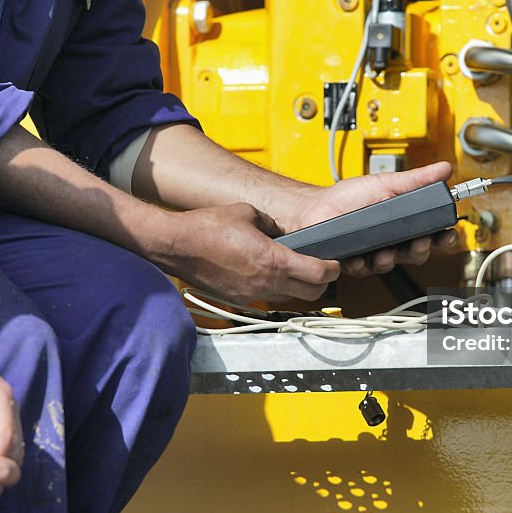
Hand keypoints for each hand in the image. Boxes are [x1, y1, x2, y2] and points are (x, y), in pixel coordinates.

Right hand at [155, 203, 340, 302]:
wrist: (177, 246)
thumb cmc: (208, 227)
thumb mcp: (248, 213)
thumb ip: (272, 224)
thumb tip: (281, 231)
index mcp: (273, 261)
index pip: (318, 274)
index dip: (332, 269)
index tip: (334, 264)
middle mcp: (266, 282)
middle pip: (311, 293)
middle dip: (321, 283)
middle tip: (321, 270)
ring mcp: (252, 294)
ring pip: (290, 298)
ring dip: (298, 288)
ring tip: (296, 271)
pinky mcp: (238, 299)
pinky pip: (267, 297)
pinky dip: (276, 288)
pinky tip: (268, 274)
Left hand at [289, 162, 458, 276]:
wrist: (317, 206)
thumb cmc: (349, 196)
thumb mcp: (386, 183)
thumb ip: (416, 180)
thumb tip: (444, 169)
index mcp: (403, 224)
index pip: (430, 236)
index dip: (442, 238)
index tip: (448, 234)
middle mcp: (391, 241)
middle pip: (415, 254)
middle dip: (421, 250)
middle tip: (420, 242)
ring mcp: (373, 253)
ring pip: (391, 265)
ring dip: (391, 259)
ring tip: (386, 251)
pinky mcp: (354, 262)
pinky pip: (363, 270)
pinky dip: (363, 264)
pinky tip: (361, 257)